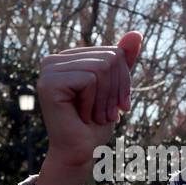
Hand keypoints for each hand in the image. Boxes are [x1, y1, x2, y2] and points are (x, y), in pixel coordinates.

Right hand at [36, 31, 142, 184]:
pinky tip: (83, 115)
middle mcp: (54, 60)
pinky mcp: (49, 82)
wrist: (82, 152)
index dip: (123, 81)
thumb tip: (137, 33)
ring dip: (106, 99)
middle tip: (105, 112)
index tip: (116, 103)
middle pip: (110, 58)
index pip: (113, 53)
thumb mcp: (116, 88)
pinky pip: (90, 79)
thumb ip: (123, 61)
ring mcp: (48, 70)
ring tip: (94, 114)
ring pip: (101, 68)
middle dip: (117, 90)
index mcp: (69, 58)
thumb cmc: (97, 123)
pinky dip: (95, 101)